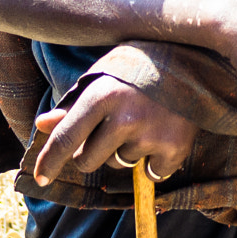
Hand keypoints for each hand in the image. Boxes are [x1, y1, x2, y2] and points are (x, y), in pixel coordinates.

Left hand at [31, 74, 196, 186]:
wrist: (197, 59)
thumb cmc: (141, 67)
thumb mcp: (104, 77)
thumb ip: (74, 104)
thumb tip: (42, 125)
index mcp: (102, 95)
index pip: (66, 138)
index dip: (49, 161)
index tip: (40, 178)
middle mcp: (125, 117)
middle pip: (88, 161)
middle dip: (92, 153)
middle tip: (113, 128)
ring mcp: (152, 134)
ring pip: (119, 164)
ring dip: (126, 151)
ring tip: (144, 120)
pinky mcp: (175, 147)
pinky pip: (151, 172)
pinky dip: (154, 160)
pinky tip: (163, 132)